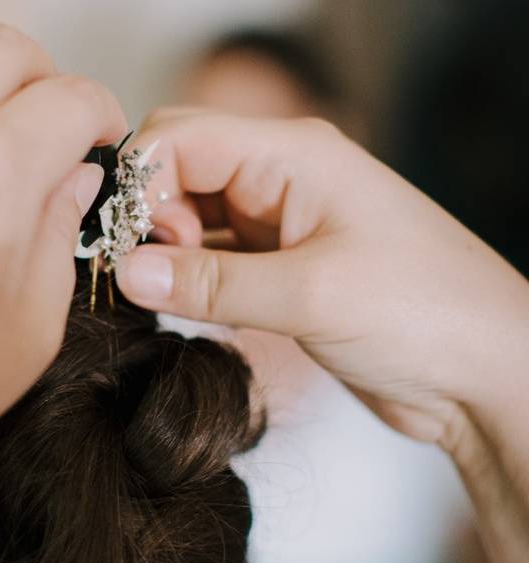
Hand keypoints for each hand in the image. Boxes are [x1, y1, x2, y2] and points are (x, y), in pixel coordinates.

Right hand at [115, 107, 528, 451]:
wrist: (487, 374)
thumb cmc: (426, 314)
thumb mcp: (310, 295)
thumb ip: (211, 282)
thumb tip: (126, 273)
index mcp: (293, 155)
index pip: (180, 138)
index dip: (141, 185)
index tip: (132, 247)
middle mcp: (282, 177)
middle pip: (179, 168)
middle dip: (148, 214)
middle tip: (150, 271)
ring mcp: (281, 222)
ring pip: (190, 214)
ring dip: (165, 249)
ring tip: (166, 295)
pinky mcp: (281, 266)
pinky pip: (212, 255)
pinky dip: (188, 275)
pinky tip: (185, 304)